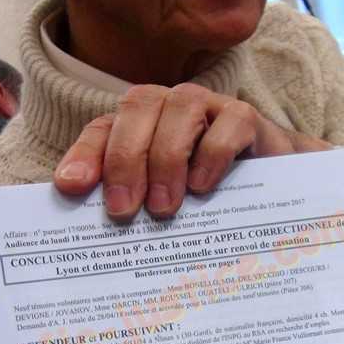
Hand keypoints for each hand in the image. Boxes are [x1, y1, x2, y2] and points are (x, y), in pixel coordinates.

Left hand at [53, 83, 331, 219]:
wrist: (272, 190)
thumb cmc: (206, 198)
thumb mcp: (162, 205)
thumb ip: (132, 207)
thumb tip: (90, 236)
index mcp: (139, 125)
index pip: (103, 129)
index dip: (85, 155)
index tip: (71, 187)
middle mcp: (169, 107)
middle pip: (137, 108)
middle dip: (125, 159)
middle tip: (124, 210)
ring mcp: (209, 107)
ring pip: (180, 107)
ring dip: (167, 157)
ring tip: (164, 207)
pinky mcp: (246, 117)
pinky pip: (229, 122)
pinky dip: (212, 154)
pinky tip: (202, 187)